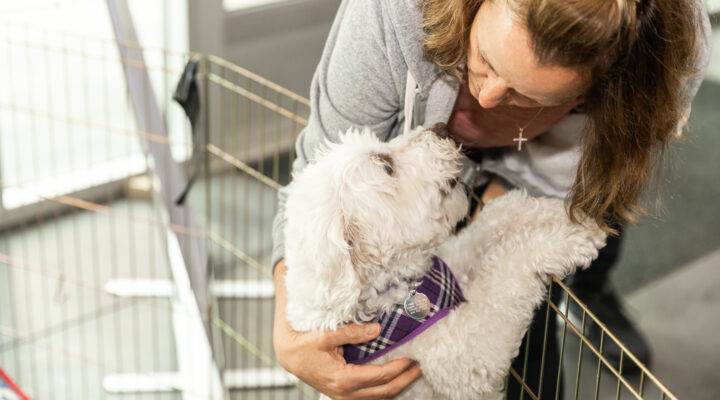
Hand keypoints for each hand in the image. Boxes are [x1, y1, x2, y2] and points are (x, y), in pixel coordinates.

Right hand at [273, 260, 421, 398]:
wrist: (288, 355)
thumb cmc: (303, 345)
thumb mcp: (325, 335)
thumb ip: (352, 332)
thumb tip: (377, 329)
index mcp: (343, 379)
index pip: (379, 377)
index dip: (398, 368)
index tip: (411, 358)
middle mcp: (345, 393)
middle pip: (383, 392)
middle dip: (404, 379)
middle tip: (419, 367)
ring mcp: (344, 397)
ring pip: (377, 398)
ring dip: (396, 386)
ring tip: (411, 373)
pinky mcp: (343, 394)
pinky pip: (369, 396)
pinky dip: (383, 389)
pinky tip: (393, 379)